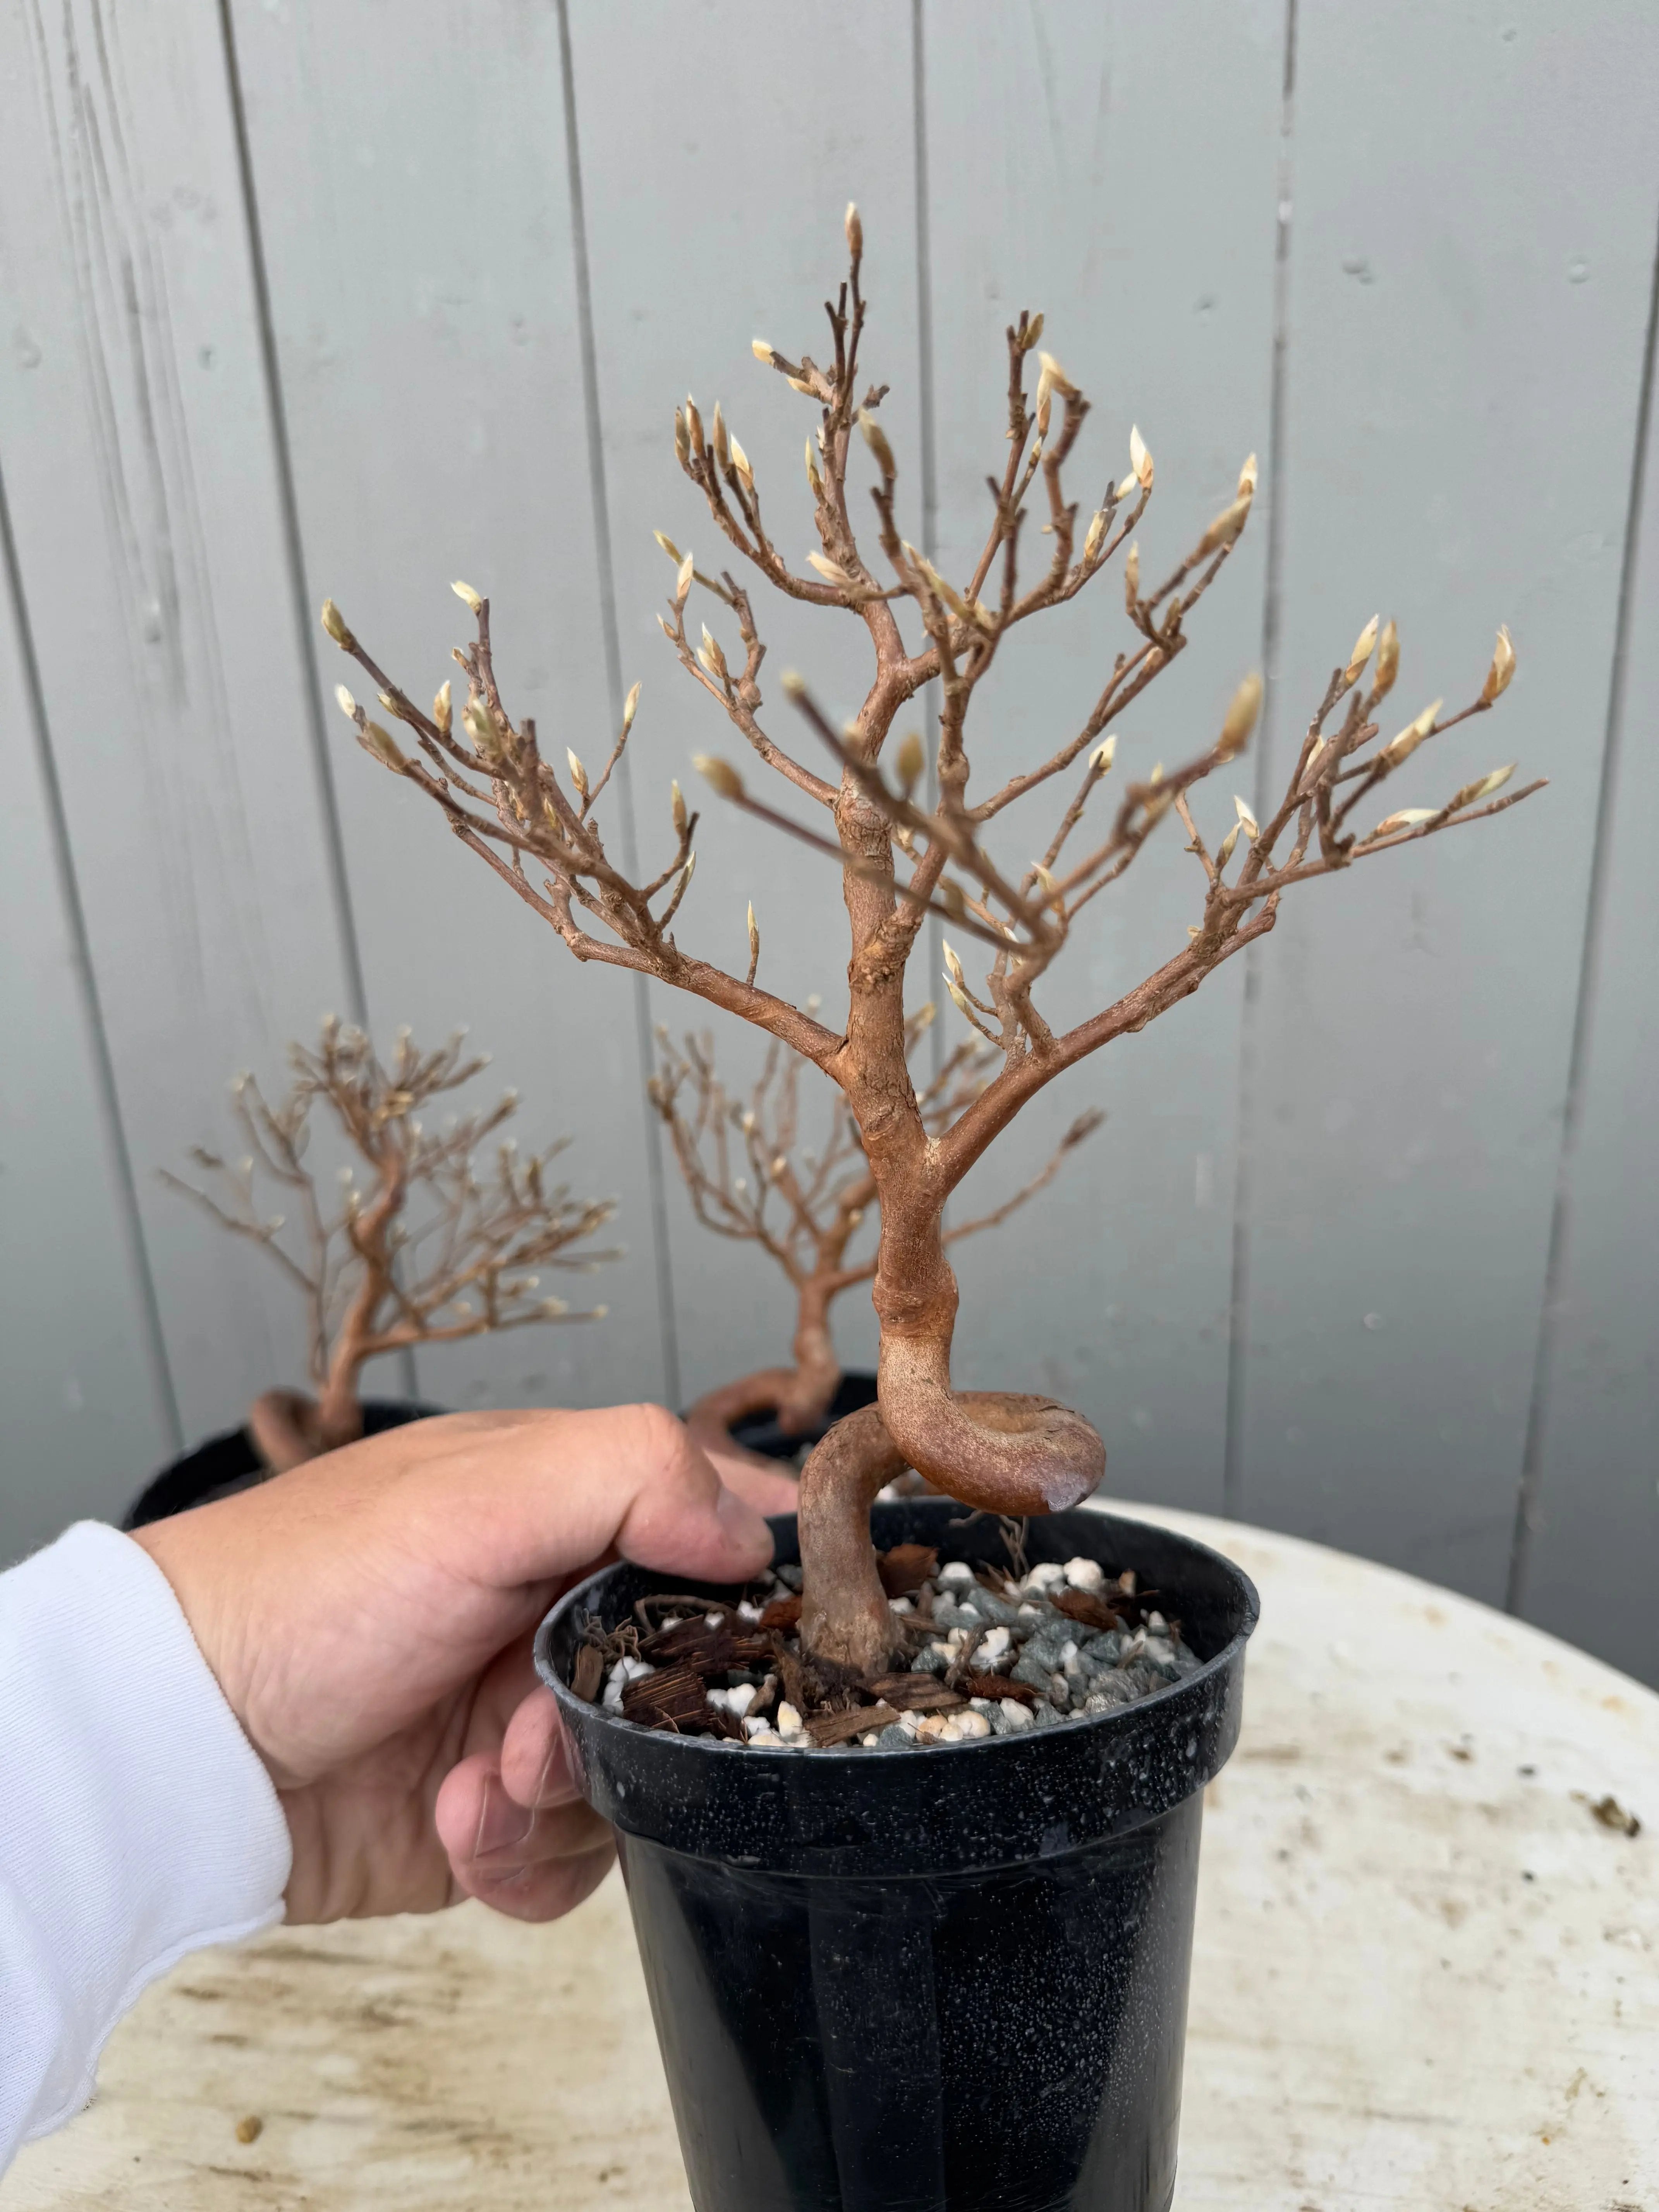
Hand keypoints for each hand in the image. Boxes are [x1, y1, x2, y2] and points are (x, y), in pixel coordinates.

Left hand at [133, 1406, 798, 1924]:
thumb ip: (629, 1474)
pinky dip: (524, 1857)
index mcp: (564, 1508)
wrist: (180, 1744)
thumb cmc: (309, 1591)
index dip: (752, 1577)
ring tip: (477, 1781)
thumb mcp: (474, 1495)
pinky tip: (454, 1821)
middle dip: (637, 1717)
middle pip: (693, 1676)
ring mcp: (526, 1717)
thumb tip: (747, 1525)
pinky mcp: (493, 1817)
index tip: (763, 1628)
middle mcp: (555, 1611)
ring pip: (641, 1779)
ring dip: (566, 1796)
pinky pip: (573, 1865)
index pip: (714, 1521)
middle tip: (542, 1724)